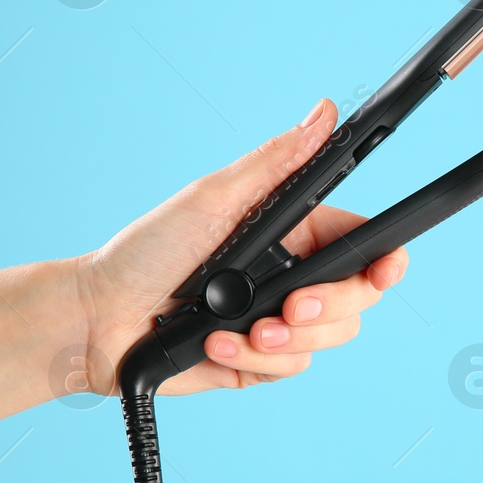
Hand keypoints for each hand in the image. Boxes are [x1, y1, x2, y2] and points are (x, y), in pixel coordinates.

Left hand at [74, 99, 407, 394]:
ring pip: (330, 339)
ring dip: (287, 339)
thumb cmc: (146, 250)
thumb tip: (324, 114)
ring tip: (243, 330)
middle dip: (329, 307)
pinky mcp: (258, 363)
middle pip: (357, 299)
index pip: (362, 245)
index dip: (386, 260)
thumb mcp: (215, 196)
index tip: (384, 270)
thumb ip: (278, 162)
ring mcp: (278, 323)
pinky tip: (216, 344)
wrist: (97, 320)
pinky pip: (290, 368)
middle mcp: (292, 278)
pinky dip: (254, 360)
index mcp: (294, 233)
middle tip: (289, 306)